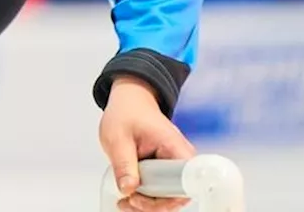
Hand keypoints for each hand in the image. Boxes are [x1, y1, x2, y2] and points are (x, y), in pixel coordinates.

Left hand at [99, 76, 195, 211]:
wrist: (130, 103)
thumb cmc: (127, 113)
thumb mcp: (117, 137)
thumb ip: (123, 163)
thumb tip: (128, 188)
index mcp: (173, 146)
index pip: (185, 180)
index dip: (168, 196)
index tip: (147, 198)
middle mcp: (180, 158)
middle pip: (177, 194)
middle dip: (153, 204)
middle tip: (129, 200)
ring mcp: (174, 166)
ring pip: (169, 197)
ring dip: (148, 204)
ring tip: (126, 201)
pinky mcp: (166, 172)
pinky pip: (162, 192)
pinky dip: (146, 199)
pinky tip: (130, 198)